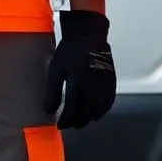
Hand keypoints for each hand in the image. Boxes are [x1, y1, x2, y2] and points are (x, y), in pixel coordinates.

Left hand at [45, 10, 116, 129]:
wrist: (88, 35)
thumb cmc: (70, 51)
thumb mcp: (56, 70)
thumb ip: (53, 92)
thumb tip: (49, 110)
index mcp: (78, 85)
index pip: (72, 112)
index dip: (65, 121)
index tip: (60, 125)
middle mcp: (94, 88)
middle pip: (85, 114)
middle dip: (75, 122)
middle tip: (68, 124)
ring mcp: (105, 85)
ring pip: (98, 111)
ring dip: (88, 118)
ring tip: (79, 120)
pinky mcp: (112, 82)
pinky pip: (109, 102)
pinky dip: (102, 111)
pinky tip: (95, 113)